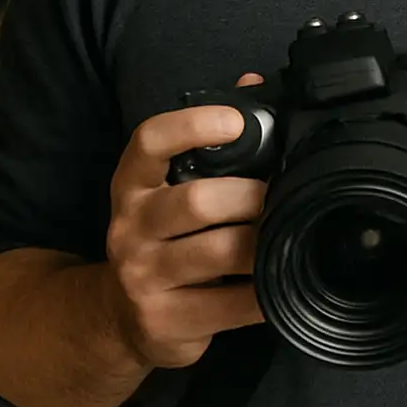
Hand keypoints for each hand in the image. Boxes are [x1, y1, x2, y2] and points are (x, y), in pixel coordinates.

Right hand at [104, 72, 267, 369]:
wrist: (119, 317)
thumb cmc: (163, 236)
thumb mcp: (173, 187)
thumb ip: (211, 139)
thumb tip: (254, 84)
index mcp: (132, 184)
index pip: (149, 141)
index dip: (192, 125)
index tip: (237, 121)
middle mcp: (130, 227)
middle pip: (197, 201)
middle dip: (251, 197)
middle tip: (282, 196)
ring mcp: (142, 278)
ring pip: (218, 252)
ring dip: (263, 242)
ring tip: (287, 234)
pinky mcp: (163, 322)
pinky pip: (228, 304)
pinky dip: (263, 292)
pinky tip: (279, 281)